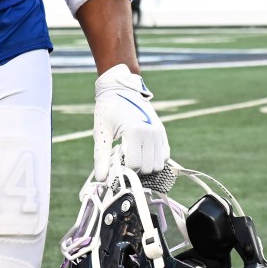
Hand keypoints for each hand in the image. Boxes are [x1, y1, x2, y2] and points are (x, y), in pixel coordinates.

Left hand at [93, 63, 168, 181]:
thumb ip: (101, 157)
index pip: (134, 165)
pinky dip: (155, 158)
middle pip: (147, 168)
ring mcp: (158, 132)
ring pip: (158, 164)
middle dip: (134, 168)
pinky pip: (165, 155)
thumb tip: (101, 179)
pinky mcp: (162, 131)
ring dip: (146, 165)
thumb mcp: (101, 132)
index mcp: (134, 132)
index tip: (114, 162)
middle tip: (122, 158)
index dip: (123, 168)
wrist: (120, 88)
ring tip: (132, 155)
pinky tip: (142, 152)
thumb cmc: (108, 109)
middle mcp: (150, 133)